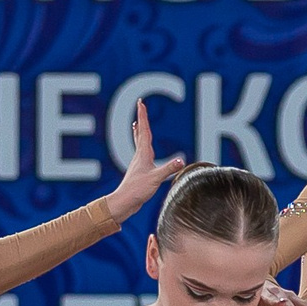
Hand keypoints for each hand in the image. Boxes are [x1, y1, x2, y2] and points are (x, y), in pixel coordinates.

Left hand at [106, 101, 189, 222]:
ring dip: (139, 131)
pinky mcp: (139, 171)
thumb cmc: (137, 190)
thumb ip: (169, 169)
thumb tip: (181, 160)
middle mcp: (139, 155)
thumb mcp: (156, 179)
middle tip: (140, 106)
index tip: (141, 103)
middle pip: (140, 133)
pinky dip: (141, 146)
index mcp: (143, 154)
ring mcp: (138, 163)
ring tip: (137, 124)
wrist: (125, 202)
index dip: (143, 116)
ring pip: (139, 142)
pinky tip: (143, 150)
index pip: (144, 130)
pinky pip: (141, 153)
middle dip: (141, 119)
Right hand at [258, 283, 306, 305]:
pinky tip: (279, 303)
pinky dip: (274, 300)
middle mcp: (286, 296)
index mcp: (293, 301)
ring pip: (284, 300)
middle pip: (298, 304)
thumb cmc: (274, 301)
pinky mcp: (263, 294)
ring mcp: (275, 294)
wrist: (255, 287)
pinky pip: (269, 297)